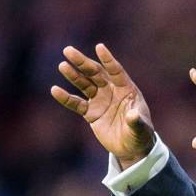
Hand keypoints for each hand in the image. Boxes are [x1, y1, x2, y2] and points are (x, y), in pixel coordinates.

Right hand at [51, 44, 154, 168]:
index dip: (108, 60)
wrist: (131, 148)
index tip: (99, 47)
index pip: (116, 71)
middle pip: (96, 73)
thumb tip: (133, 115)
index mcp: (127, 90)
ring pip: (84, 84)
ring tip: (62, 65)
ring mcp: (100, 100)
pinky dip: (66, 98)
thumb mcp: (141, 128)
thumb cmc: (140, 135)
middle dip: (83, 62)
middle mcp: (112, 91)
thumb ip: (136, 121)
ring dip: (73, 75)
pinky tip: (55, 90)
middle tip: (68, 50)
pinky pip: (76, 103)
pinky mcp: (91, 112)